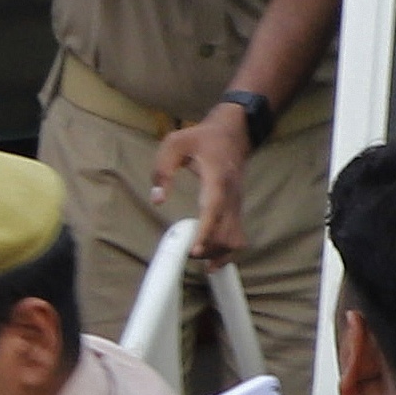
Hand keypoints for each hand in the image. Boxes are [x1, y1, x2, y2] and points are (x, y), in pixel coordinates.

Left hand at [150, 103, 254, 265]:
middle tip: (185, 252)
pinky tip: (211, 261)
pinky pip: (238, 237)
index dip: (206, 231)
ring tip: (196, 256)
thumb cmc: (200, 139)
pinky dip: (226, 251)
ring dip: (217, 253)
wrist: (233, 133)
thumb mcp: (174, 144)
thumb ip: (162, 170)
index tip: (195, 251)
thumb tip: (157, 200)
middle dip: (207, 249)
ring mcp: (237, 204)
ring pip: (234, 239)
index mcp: (217, 177)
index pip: (214, 209)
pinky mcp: (237, 210)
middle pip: (226, 232)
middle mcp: (231, 194)